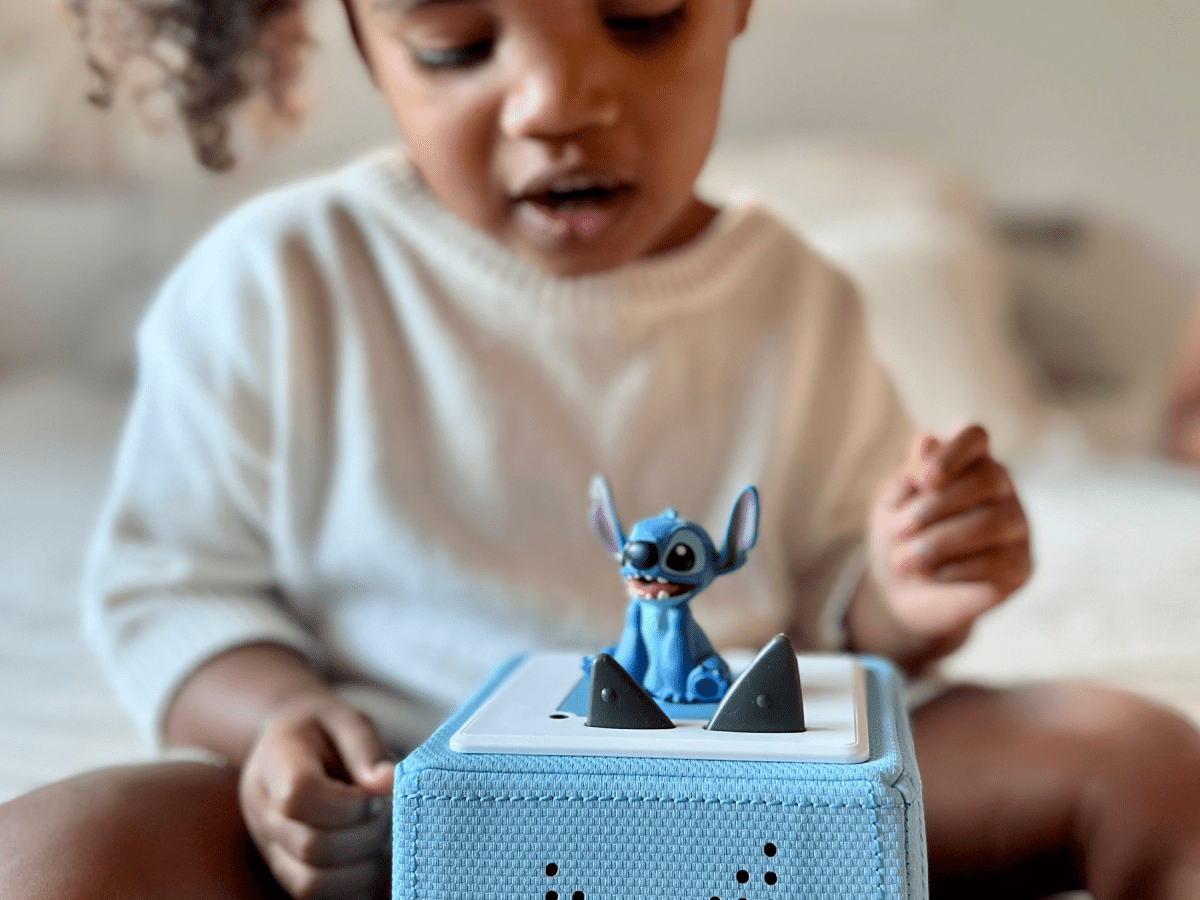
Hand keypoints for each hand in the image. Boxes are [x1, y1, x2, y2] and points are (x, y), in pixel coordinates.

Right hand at [239, 696, 393, 899]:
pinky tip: (369, 860)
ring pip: (310, 884)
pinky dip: (352, 888)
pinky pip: (316, 899)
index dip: (348, 803)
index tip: (375, 793)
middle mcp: (264, 812)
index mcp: (274, 762)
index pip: (300, 795)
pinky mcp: (284, 871)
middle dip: (365, 835)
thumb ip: (366, 748)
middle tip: (386, 814)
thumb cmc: (323, 731)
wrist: (287, 745)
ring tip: (379, 840)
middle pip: (310, 846)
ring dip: (360, 868)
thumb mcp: (346, 720)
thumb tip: (389, 784)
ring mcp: (269, 847)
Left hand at [867, 425, 1031, 660]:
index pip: (974, 436)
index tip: (923, 481)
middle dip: (936, 507)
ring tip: (904, 561)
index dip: (952, 453)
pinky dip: (956, 569)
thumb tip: (927, 444)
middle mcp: (1000, 486)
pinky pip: (998, 562)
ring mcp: (1016, 524)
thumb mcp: (891, 500)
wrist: (901, 587)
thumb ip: (909, 472)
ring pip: (994, 521)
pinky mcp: (1020, 565)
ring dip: (940, 542)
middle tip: (899, 532)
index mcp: (966, 460)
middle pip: (988, 478)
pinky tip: (930, 574)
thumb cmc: (899, 532)